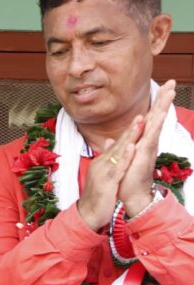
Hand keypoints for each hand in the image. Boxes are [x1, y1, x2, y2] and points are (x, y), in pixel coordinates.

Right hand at [76, 120, 140, 229]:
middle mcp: (101, 164)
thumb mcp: (102, 175)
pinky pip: (117, 168)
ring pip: (118, 153)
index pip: (116, 145)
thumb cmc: (97, 196)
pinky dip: (125, 157)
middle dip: (130, 130)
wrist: (87, 214)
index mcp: (101, 163)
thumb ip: (106, 159)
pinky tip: (131, 147)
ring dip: (129, 138)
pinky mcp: (107, 183)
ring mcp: (103, 173)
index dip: (128, 132)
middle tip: (140, 115)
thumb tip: (109, 143)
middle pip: (117, 145)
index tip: (139, 118)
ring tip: (139, 124)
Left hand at [120, 80, 175, 215]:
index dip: (156, 103)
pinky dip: (154, 127)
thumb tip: (121, 139)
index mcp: (143, 140)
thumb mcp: (125, 157)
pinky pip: (150, 138)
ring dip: (163, 107)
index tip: (163, 87)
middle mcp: (148, 141)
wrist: (131, 193)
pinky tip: (158, 115)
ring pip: (157, 123)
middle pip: (157, 116)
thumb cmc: (128, 176)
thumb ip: (124, 146)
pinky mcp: (145, 154)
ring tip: (170, 92)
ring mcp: (148, 146)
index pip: (150, 117)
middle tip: (173, 82)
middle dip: (164, 99)